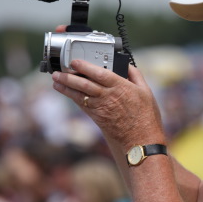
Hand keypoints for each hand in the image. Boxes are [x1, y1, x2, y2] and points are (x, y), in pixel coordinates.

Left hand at [51, 59, 165, 147]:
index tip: (75, 61)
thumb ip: (135, 75)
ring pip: (80, 95)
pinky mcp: (97, 117)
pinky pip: (82, 105)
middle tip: (58, 72)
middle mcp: (108, 96)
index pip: (98, 73)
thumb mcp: (146, 91)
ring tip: (56, 81)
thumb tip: (126, 65)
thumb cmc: (145, 116)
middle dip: (69, 77)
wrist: (140, 140)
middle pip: (84, 84)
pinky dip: (73, 98)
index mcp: (120, 87)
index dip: (85, 67)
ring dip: (66, 88)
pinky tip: (67, 92)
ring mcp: (101, 107)